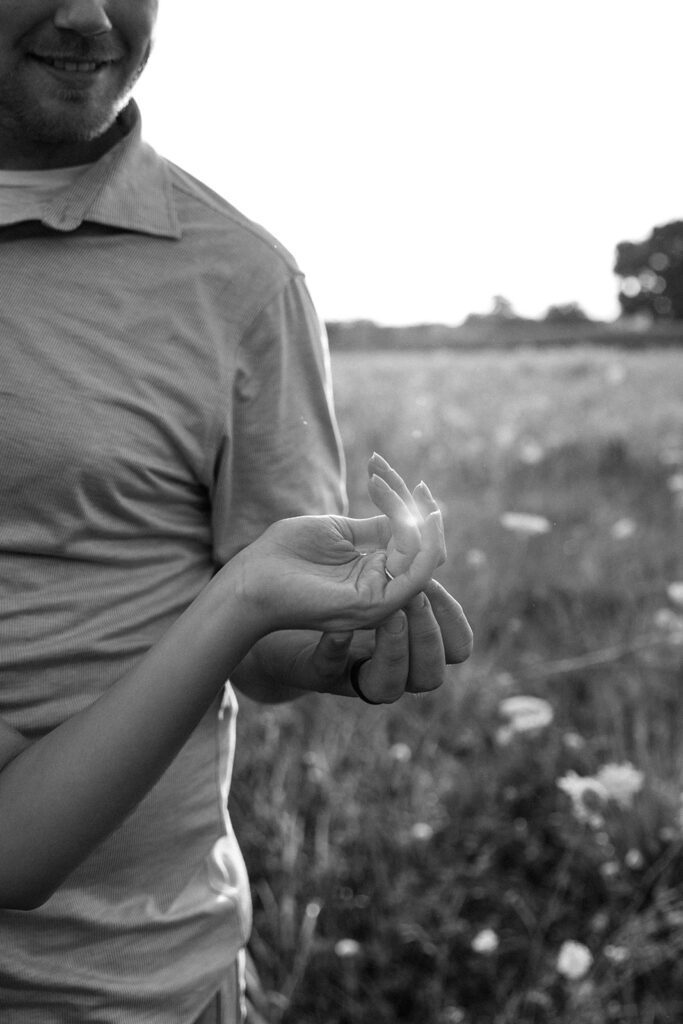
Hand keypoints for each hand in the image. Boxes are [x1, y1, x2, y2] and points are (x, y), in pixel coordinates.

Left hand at [278, 456, 471, 704]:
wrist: (252, 580)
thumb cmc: (284, 554)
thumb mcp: (335, 531)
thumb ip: (372, 529)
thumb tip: (402, 513)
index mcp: (372, 570)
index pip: (407, 536)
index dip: (408, 503)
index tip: (386, 469)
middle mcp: (381, 585)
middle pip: (421, 546)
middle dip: (421, 508)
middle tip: (415, 482)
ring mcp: (380, 597)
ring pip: (424, 557)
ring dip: (423, 520)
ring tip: (416, 491)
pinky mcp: (375, 604)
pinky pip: (415, 575)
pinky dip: (428, 545)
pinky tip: (425, 516)